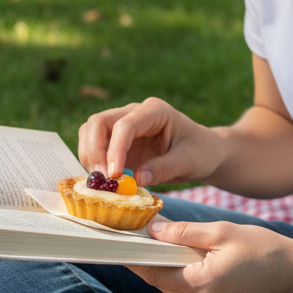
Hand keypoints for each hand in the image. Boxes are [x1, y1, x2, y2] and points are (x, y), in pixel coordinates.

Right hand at [77, 97, 224, 186]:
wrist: (203, 152)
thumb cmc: (200, 152)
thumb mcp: (189, 162)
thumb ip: (164, 168)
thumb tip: (137, 179)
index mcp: (154, 111)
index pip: (125, 125)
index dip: (115, 149)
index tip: (114, 175)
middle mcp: (135, 113)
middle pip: (98, 122)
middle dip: (94, 150)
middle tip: (100, 179)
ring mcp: (124, 126)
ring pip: (91, 132)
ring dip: (89, 155)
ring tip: (101, 182)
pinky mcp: (118, 142)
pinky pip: (95, 147)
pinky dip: (93, 162)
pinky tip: (102, 182)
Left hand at [129, 219, 292, 292]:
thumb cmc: (263, 249)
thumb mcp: (221, 232)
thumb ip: (184, 232)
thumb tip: (154, 230)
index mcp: (201, 286)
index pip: (155, 272)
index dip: (135, 257)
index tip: (119, 242)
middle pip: (161, 283)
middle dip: (150, 260)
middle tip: (138, 236)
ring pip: (173, 290)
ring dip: (166, 269)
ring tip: (162, 244)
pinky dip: (182, 277)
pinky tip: (185, 259)